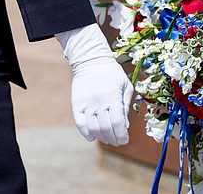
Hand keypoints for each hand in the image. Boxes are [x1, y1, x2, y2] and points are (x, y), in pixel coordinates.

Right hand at [56, 23, 132, 144]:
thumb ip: (125, 106)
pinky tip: (92, 136)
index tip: (124, 140)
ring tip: (106, 138)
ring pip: (93, 129)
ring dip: (101, 138)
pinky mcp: (77, 104)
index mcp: (113, 97)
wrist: (91, 60)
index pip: (118, 123)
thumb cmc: (112, 74)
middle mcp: (99, 102)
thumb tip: (125, 126)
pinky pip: (80, 124)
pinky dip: (86, 134)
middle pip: (106, 129)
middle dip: (113, 139)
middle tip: (117, 141)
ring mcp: (87, 104)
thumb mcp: (125, 86)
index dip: (122, 136)